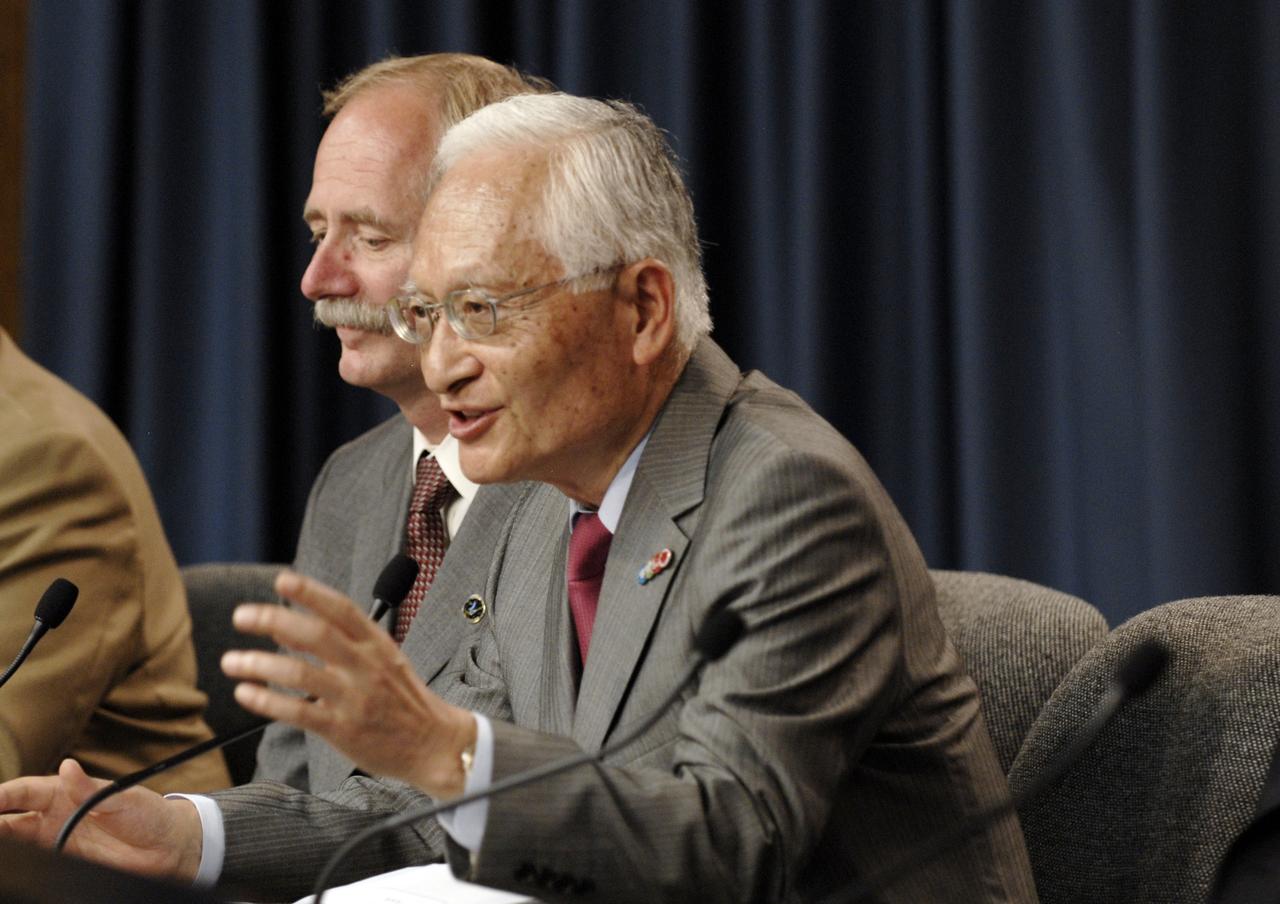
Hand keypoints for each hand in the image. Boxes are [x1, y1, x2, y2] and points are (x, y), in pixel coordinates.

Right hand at [0, 758, 202, 879]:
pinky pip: (34, 860)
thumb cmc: (148, 814)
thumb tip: (68, 767)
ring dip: (1, 839)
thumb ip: (91, 789)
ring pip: (16, 839)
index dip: (3, 795)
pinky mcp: (64, 861)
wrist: (168, 847)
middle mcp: (56, 815)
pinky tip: (9, 860)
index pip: (25, 791)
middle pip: (11, 818)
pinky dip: (19, 860)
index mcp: (67, 792)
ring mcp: (57, 839)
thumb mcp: (123, 799)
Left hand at [223, 569, 476, 797]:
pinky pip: (298, 712)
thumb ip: (339, 642)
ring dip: (260, 664)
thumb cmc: (405, 700)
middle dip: (274, 620)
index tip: (282, 580)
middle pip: (316, 634)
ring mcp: (354, 698)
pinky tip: (246, 693)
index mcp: (377, 644)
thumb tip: (285, 626)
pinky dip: (267, 701)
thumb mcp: (383, 660)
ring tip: (232, 661)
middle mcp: (366, 666)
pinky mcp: (343, 729)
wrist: (435, 744)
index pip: (341, 609)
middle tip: (242, 616)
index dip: (310, 592)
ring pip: (300, 673)